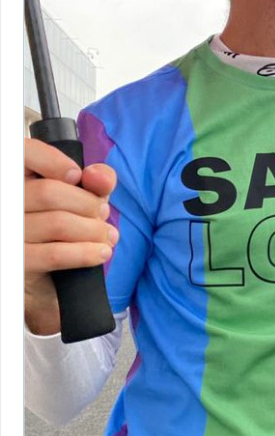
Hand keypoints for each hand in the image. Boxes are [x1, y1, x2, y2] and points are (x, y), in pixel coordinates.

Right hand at [25, 138, 117, 335]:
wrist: (49, 281)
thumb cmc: (64, 229)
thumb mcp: (82, 199)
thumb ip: (94, 181)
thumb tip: (98, 176)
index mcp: (18, 177)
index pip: (26, 154)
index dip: (54, 161)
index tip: (76, 176)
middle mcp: (7, 202)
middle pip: (50, 192)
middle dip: (87, 204)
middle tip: (102, 214)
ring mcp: (9, 233)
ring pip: (57, 223)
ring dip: (93, 230)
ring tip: (105, 236)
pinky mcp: (17, 262)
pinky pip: (55, 254)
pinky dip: (85, 253)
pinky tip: (100, 252)